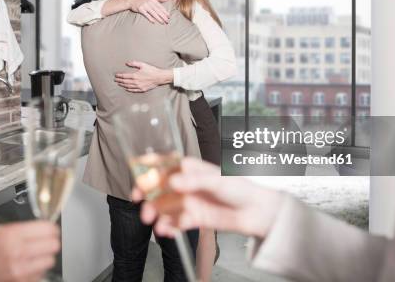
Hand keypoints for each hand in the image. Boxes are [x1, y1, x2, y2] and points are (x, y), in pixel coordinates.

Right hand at [0, 221, 59, 281]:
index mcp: (12, 235)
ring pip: (50, 261)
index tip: (51, 230)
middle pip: (53, 245)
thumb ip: (22, 229)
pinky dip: (36, 271)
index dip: (51, 229)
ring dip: (44, 258)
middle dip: (50, 243)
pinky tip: (25, 268)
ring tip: (33, 257)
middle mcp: (17, 252)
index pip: (48, 229)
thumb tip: (44, 227)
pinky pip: (40, 275)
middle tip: (44, 243)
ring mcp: (20, 270)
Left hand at [114, 61, 172, 92]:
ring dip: (123, 85)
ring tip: (119, 84)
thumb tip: (127, 63)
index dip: (119, 76)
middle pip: (125, 82)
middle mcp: (136, 82)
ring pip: (128, 86)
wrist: (159, 77)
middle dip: (119, 81)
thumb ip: (134, 63)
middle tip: (115, 80)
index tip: (116, 75)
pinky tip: (126, 89)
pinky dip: (129, 89)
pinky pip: (133, 90)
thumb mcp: (143, 65)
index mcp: (135, 76)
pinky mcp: (142, 89)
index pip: (124, 76)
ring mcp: (139, 86)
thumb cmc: (152, 70)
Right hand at [126, 0, 169, 23]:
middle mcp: (150, 2)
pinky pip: (146, 15)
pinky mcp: (140, 9)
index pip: (160, 7)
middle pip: (158, 10)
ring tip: (163, 23)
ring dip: (158, 18)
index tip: (169, 17)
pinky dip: (150, 18)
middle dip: (163, 16)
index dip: (165, 12)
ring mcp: (145, 5)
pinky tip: (154, 22)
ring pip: (153, 13)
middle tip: (167, 21)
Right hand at [132, 158, 282, 238]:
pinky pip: (176, 222)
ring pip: (165, 206)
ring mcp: (189, 201)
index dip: (149, 167)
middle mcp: (187, 184)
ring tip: (152, 220)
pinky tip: (166, 230)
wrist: (257, 212)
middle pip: (160, 187)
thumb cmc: (240, 188)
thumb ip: (195, 180)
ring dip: (156, 213)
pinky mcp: (194, 218)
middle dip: (148, 194)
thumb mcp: (217, 180)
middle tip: (140, 202)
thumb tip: (174, 181)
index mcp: (191, 168)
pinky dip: (168, 227)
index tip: (138, 173)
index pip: (166, 164)